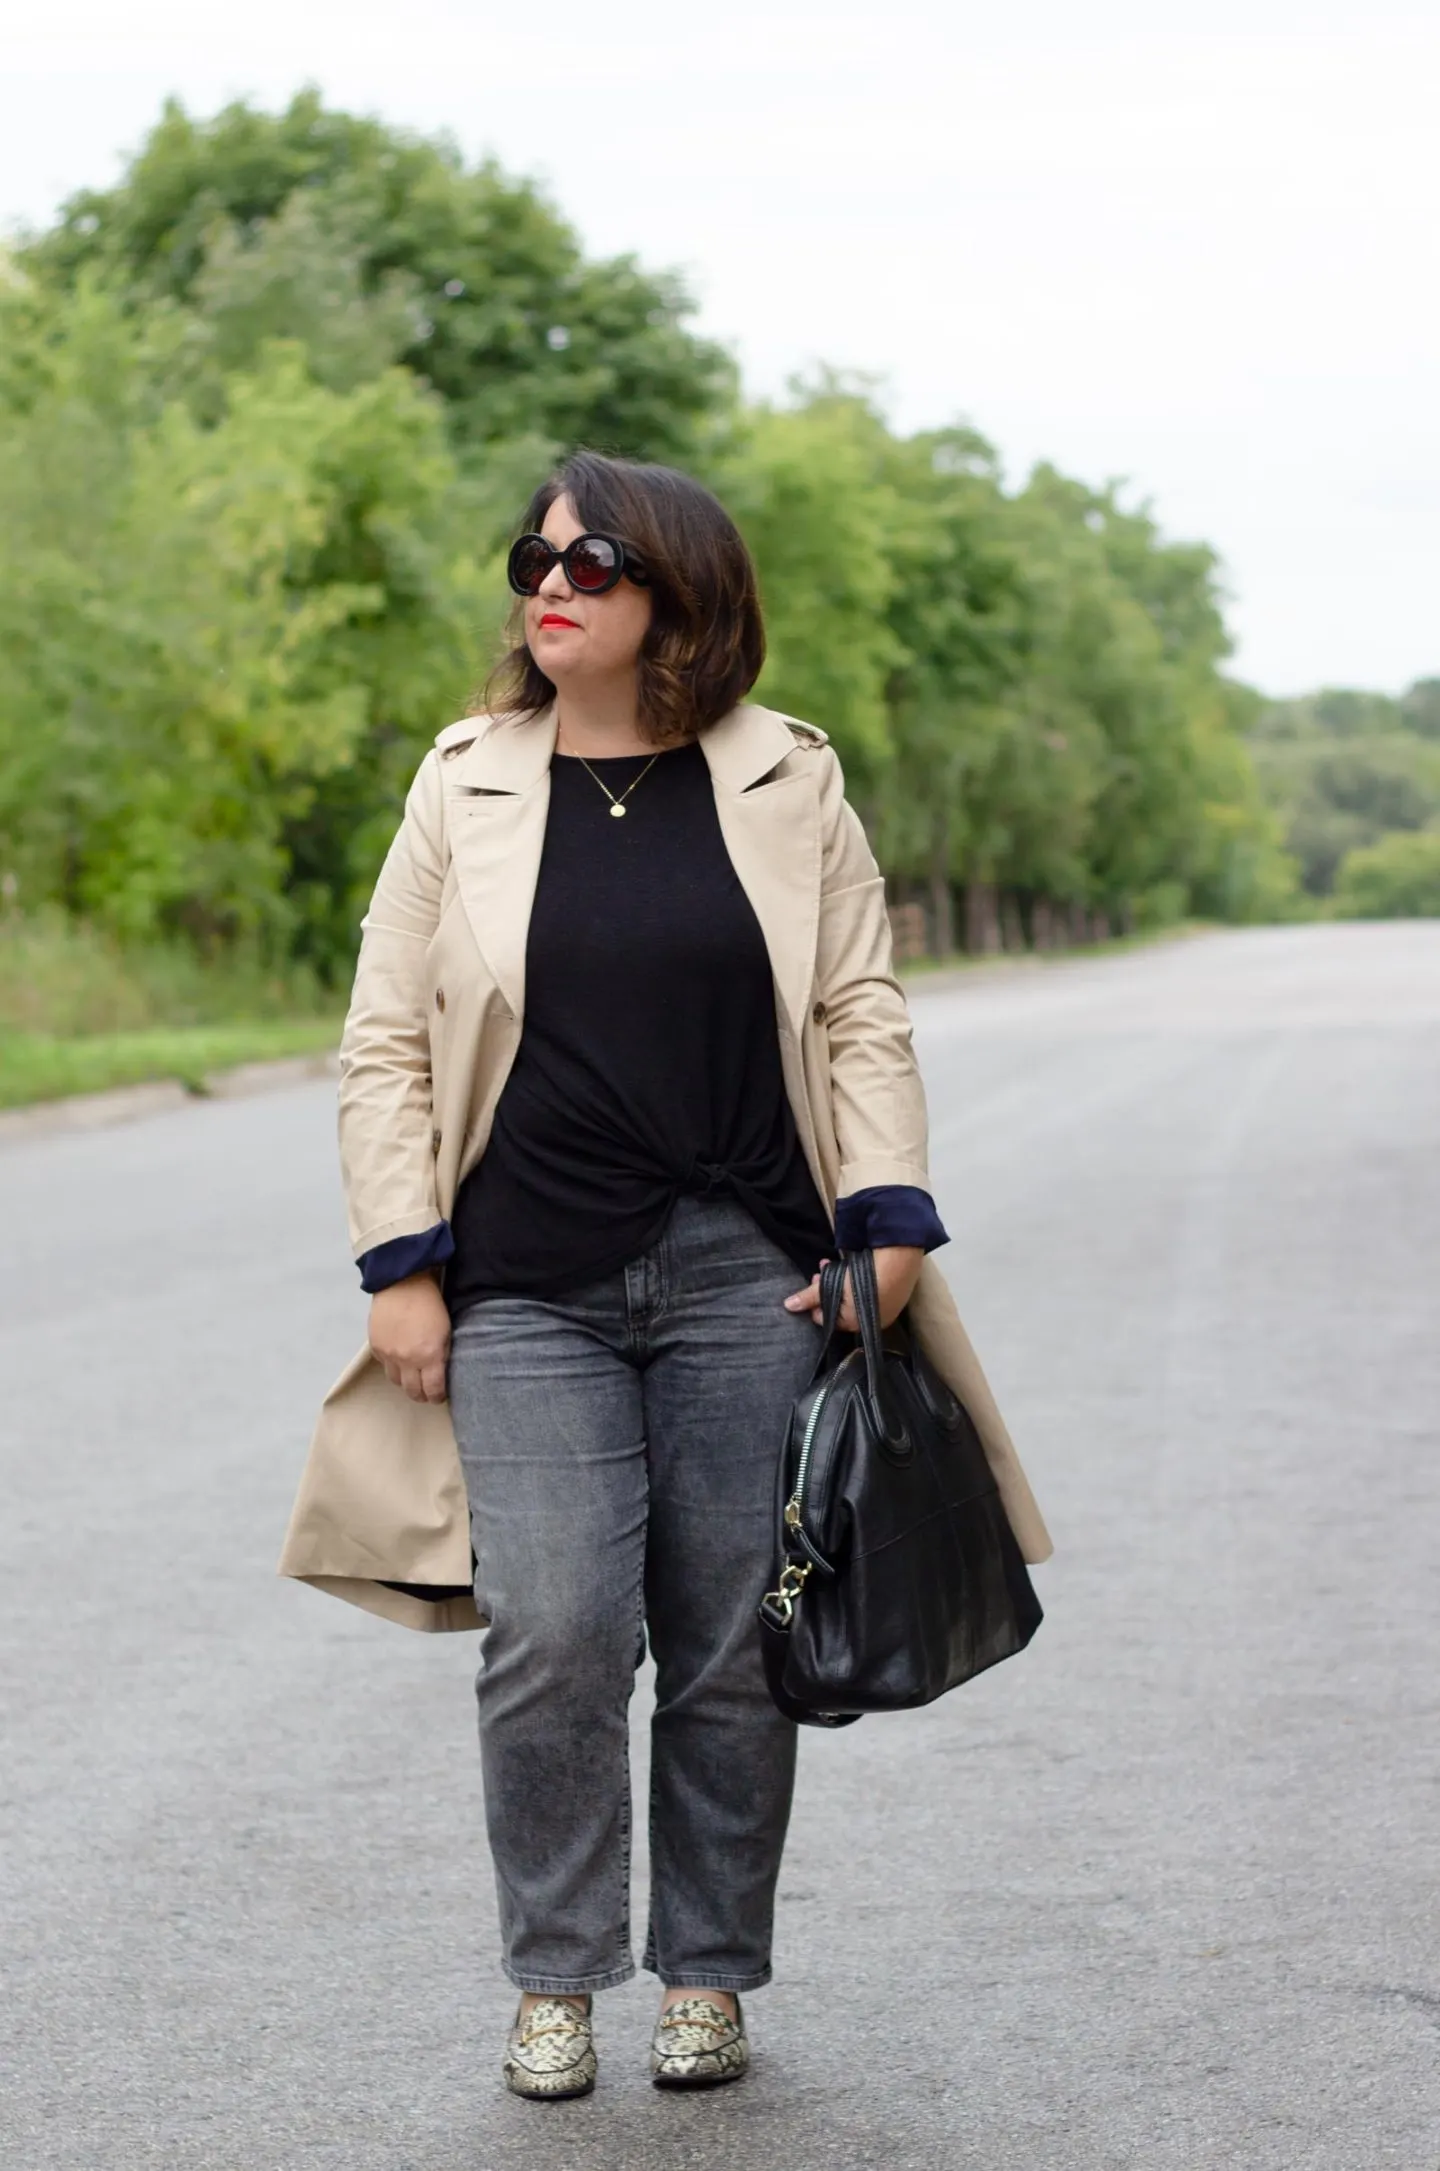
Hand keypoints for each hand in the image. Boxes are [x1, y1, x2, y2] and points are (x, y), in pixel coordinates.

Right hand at [368, 1274, 450, 1402]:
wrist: (403, 1284)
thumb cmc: (431, 1304)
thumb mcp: (446, 1331)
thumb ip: (443, 1355)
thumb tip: (440, 1374)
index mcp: (429, 1356)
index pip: (432, 1390)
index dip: (437, 1397)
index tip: (439, 1396)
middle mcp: (407, 1360)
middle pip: (412, 1391)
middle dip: (421, 1395)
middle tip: (426, 1392)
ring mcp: (389, 1355)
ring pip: (396, 1382)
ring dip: (405, 1381)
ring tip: (412, 1376)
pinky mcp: (375, 1347)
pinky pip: (384, 1365)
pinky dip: (392, 1365)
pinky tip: (399, 1358)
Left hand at [784, 1245, 924, 1331]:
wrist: (901, 1261)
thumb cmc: (864, 1278)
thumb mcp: (833, 1285)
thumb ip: (810, 1296)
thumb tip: (788, 1306)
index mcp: (852, 1324)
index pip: (825, 1317)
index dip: (815, 1300)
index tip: (813, 1281)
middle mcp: (868, 1322)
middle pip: (839, 1307)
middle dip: (826, 1289)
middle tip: (821, 1271)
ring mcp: (884, 1310)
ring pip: (852, 1299)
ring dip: (839, 1282)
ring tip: (832, 1264)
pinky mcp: (894, 1297)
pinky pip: (868, 1294)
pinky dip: (857, 1283)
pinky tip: (852, 1267)